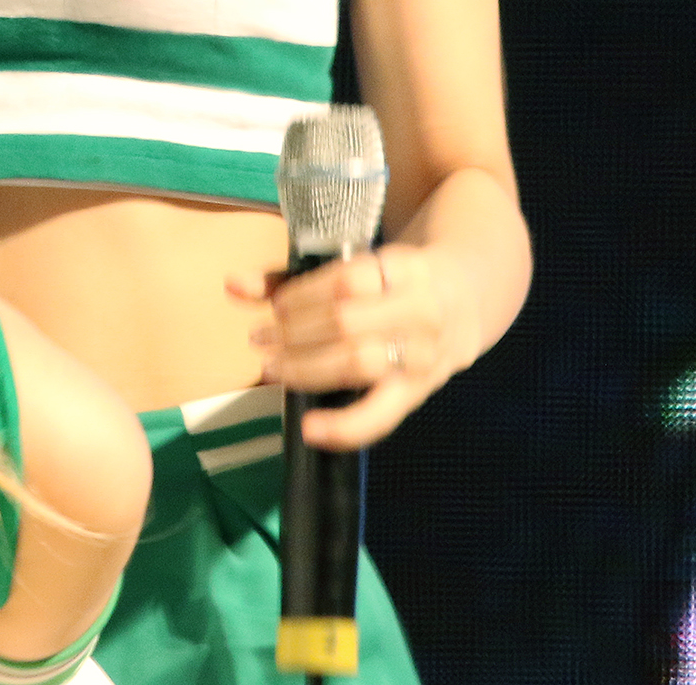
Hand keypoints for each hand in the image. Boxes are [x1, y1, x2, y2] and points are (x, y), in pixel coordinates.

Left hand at [227, 242, 469, 448]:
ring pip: (357, 364)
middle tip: (261, 338)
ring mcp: (421, 354)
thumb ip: (292, 278)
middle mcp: (420, 310)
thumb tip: (232, 286)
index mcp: (404, 267)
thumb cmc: (392, 282)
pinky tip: (310, 428)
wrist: (463, 303)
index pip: (346, 280)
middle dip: (294, 333)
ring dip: (305, 368)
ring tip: (272, 368)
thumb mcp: (358, 267)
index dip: (302, 295)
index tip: (274, 307)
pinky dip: (343, 427)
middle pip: (347, 323)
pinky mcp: (418, 392)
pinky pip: (380, 416)